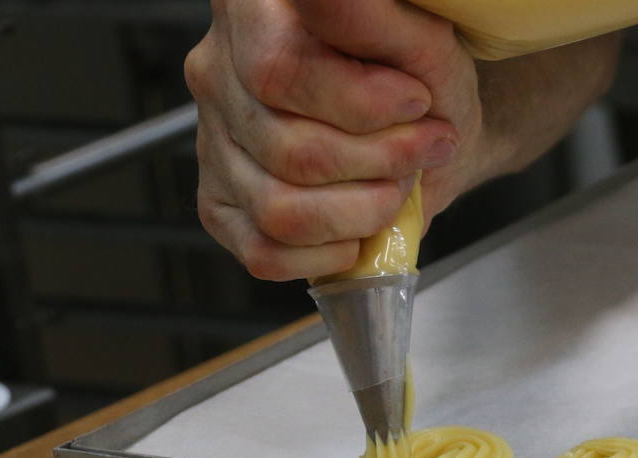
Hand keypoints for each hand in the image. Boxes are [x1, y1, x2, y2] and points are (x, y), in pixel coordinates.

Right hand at [184, 0, 479, 280]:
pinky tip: (358, 229)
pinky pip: (264, 252)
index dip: (361, 102)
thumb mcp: (421, 42)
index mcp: (251, 13)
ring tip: (397, 186)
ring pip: (279, 209)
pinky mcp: (220, 203)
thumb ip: (372, 20)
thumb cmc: (420, 83)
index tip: (417, 101)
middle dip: (380, 162)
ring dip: (362, 212)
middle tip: (423, 148)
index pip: (279, 70)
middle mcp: (216, 72)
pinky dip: (329, 254)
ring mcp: (211, 142)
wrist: (426, 131)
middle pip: (289, 149)